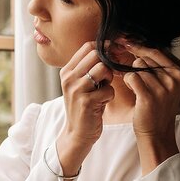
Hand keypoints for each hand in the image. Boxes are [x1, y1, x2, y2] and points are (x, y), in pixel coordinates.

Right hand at [55, 40, 117, 176]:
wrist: (77, 133)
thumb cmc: (84, 107)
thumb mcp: (81, 85)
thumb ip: (89, 68)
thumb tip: (108, 49)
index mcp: (67, 71)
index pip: (88, 47)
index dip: (104, 48)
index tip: (112, 57)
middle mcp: (69, 78)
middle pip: (96, 55)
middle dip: (108, 64)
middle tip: (109, 77)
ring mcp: (76, 90)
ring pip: (103, 70)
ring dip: (109, 80)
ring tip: (103, 90)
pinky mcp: (86, 102)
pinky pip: (109, 90)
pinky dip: (110, 96)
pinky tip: (102, 104)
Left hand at [118, 41, 179, 172]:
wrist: (157, 134)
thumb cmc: (157, 109)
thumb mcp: (164, 86)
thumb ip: (156, 67)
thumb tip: (137, 44)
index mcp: (178, 75)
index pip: (156, 52)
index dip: (139, 47)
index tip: (126, 42)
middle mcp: (173, 80)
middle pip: (144, 59)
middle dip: (136, 68)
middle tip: (138, 82)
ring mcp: (162, 89)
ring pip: (136, 68)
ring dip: (131, 77)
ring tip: (138, 90)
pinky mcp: (149, 97)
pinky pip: (131, 77)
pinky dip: (127, 82)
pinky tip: (132, 91)